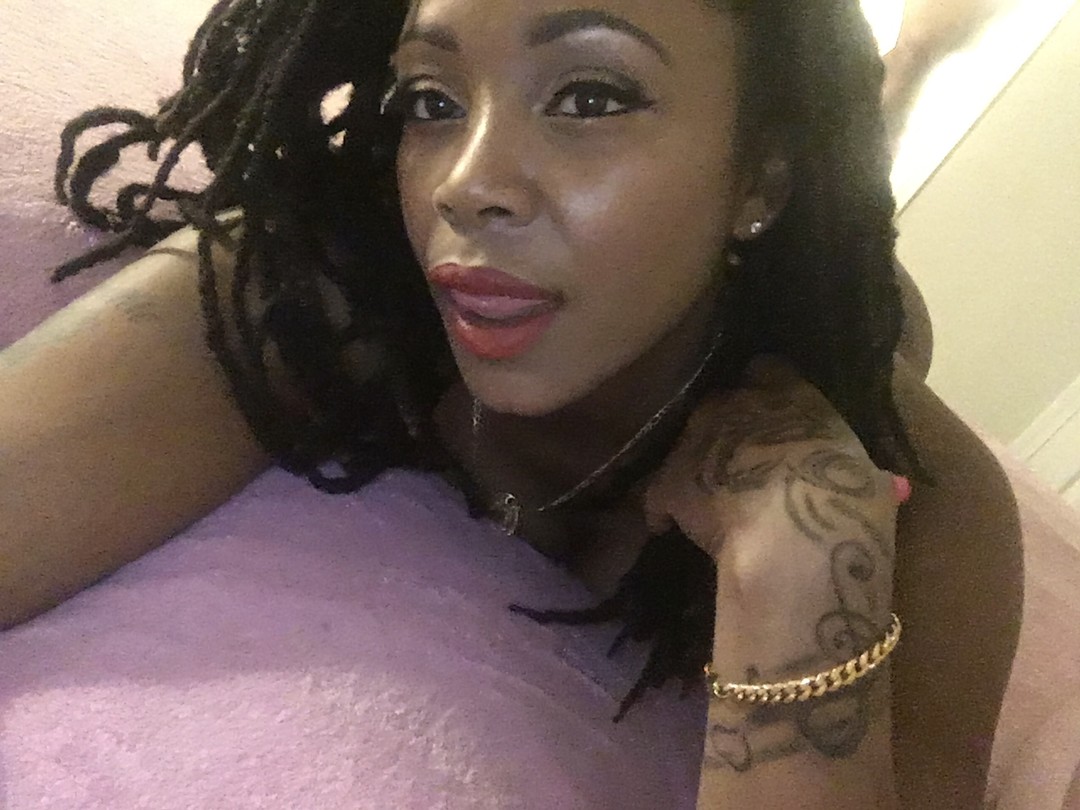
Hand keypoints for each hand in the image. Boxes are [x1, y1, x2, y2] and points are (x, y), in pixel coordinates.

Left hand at [644, 357, 902, 660]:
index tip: (775, 414)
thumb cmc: (848, 508)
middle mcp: (739, 402)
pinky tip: (666, 526)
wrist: (795, 543)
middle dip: (728, 425)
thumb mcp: (871, 483)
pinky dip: (662, 507)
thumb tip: (888, 482)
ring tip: (706, 493)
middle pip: (723, 401)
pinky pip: (658, 492)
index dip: (769, 391)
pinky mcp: (670, 479)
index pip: (770, 370)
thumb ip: (867, 473)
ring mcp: (698, 438)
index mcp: (792, 394)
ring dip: (697, 461)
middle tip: (741, 459)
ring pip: (689, 441)